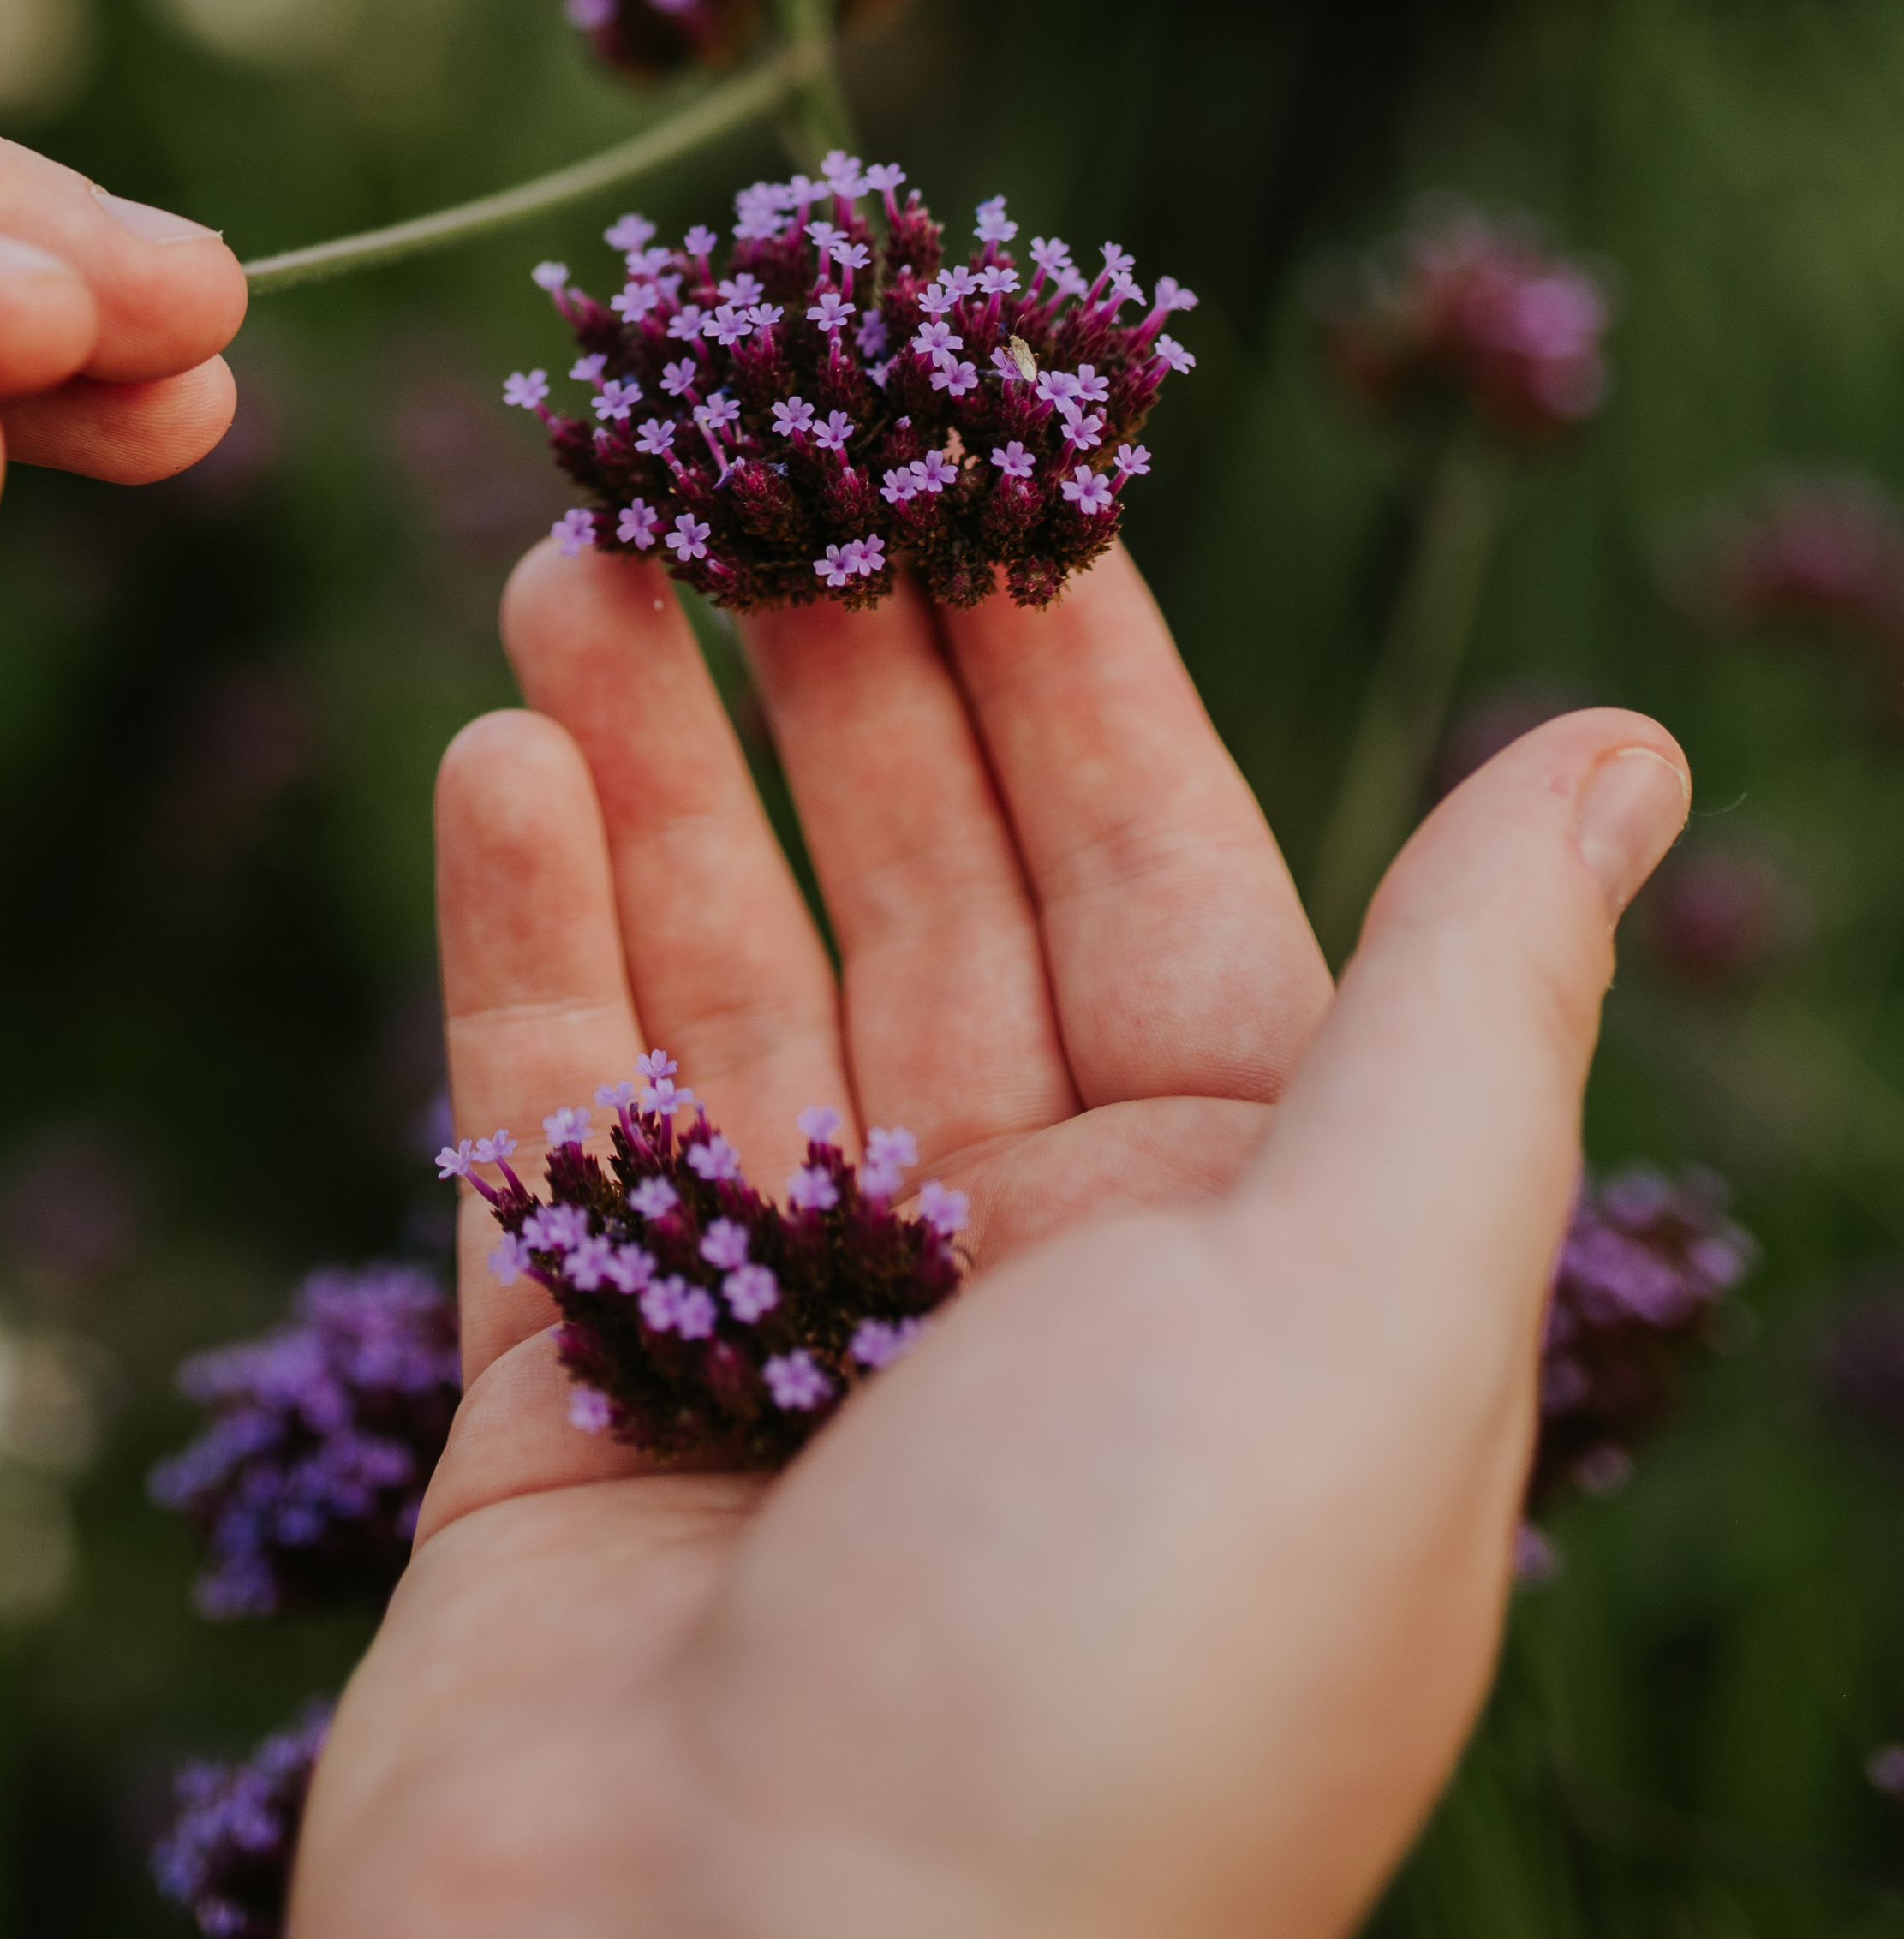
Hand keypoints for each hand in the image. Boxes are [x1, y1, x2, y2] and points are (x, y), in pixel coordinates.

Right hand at [298, 538, 1689, 1938]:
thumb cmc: (1110, 1692)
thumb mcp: (1369, 1311)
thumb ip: (1474, 1008)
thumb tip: (1626, 746)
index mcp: (1249, 1271)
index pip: (1157, 874)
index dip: (1061, 650)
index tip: (957, 428)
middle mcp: (1029, 1297)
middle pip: (927, 897)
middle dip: (828, 672)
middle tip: (727, 442)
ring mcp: (790, 1351)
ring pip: (723, 981)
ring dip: (648, 760)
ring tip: (570, 555)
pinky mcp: (576, 1420)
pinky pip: (555, 1123)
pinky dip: (521, 937)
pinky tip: (493, 757)